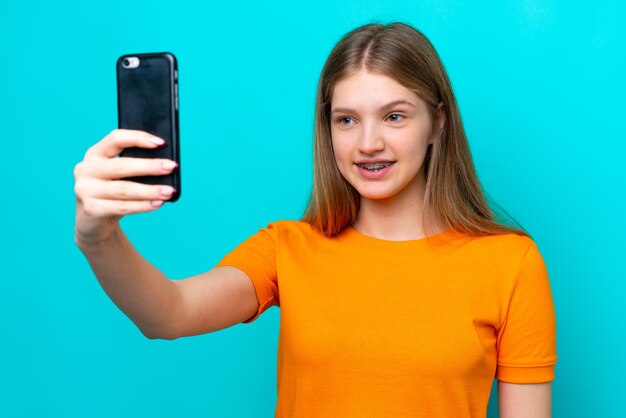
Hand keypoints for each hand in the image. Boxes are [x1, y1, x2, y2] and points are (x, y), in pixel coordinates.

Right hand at [73, 129, 177, 245]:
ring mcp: (86, 190)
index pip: (116, 138)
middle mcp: (86, 169)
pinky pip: (122, 207)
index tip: (161, 143)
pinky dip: (142, 206)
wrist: (93, 221)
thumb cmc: (112, 192)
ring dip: (150, 190)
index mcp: (94, 154)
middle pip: (121, 165)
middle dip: (149, 166)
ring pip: (123, 189)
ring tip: (169, 191)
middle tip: (171, 167)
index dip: (138, 138)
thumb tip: (165, 165)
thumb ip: (134, 166)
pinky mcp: (91, 209)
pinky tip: (158, 203)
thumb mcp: (118, 175)